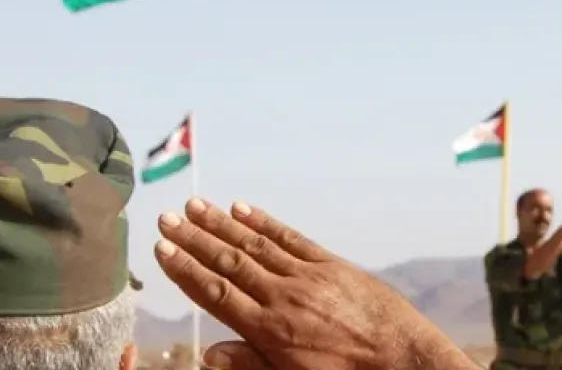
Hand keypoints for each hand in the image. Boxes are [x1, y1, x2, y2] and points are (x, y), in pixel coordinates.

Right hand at [154, 198, 472, 369]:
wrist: (400, 358)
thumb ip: (250, 364)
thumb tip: (209, 354)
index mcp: (269, 330)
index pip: (216, 293)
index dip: (185, 270)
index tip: (161, 249)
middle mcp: (283, 296)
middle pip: (229, 262)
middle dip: (194, 239)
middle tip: (166, 217)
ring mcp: (307, 276)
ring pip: (256, 245)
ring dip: (221, 224)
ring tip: (195, 206)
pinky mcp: (331, 265)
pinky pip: (291, 239)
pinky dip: (265, 223)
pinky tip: (243, 208)